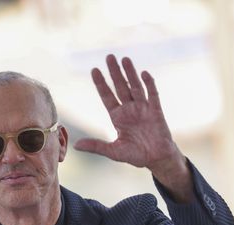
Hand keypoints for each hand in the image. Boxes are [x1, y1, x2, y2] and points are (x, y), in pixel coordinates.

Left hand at [74, 55, 192, 200]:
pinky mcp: (156, 111)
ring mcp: (143, 109)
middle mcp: (129, 110)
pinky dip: (149, 84)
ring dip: (130, 73)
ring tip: (125, 59)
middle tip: (109, 57)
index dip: (101, 84)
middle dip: (115, 72)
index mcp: (118, 117)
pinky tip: (144, 73)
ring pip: (135, 87)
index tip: (94, 70)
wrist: (157, 159)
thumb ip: (96, 146)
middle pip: (120, 87)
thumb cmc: (136, 155)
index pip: (107, 96)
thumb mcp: (113, 151)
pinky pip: (153, 95)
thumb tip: (76, 146)